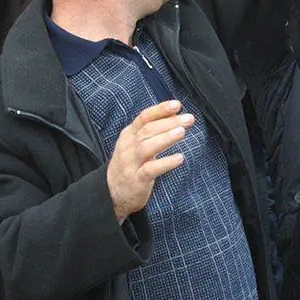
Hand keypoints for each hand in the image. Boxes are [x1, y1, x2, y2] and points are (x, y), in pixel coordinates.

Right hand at [107, 101, 192, 220]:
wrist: (110, 194)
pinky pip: (150, 169)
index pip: (143, 118)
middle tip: (188, 118)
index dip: (160, 110)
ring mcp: (131, 163)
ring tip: (182, 132)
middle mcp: (128, 147)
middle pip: (148, 130)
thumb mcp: (133, 146)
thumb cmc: (129, 166)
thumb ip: (149, 132)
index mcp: (128, 136)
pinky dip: (165, 163)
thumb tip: (174, 117)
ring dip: (166, 138)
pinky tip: (179, 158)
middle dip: (169, 122)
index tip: (177, 105)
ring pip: (147, 147)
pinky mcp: (136, 180)